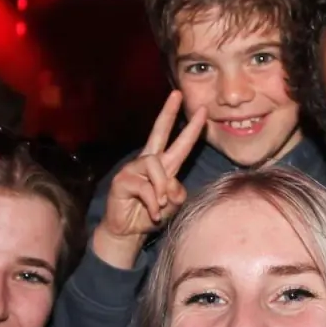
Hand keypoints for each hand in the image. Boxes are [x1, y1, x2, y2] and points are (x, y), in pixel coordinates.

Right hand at [91, 93, 207, 268]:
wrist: (127, 232)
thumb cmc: (150, 216)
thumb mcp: (172, 206)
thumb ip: (178, 194)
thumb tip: (172, 187)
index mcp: (163, 166)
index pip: (179, 143)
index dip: (191, 128)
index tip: (203, 111)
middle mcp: (148, 162)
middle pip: (158, 132)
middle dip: (168, 112)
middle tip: (177, 94)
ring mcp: (133, 169)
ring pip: (156, 166)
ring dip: (162, 188)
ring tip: (161, 205)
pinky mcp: (122, 181)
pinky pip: (145, 187)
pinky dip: (153, 204)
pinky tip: (152, 214)